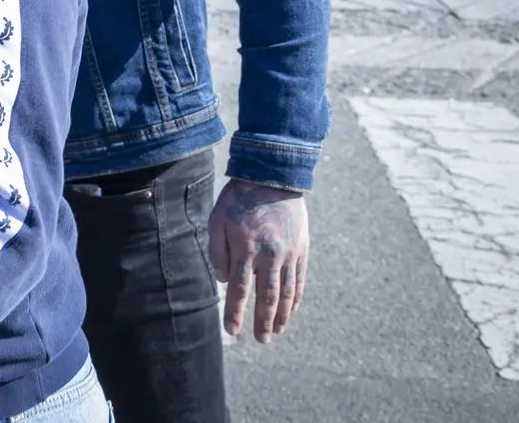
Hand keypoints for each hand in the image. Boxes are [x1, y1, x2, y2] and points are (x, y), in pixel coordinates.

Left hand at [209, 179, 309, 342]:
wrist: (272, 177)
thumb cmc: (238, 200)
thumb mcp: (217, 220)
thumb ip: (217, 252)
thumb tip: (222, 281)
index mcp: (246, 249)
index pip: (239, 289)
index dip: (235, 312)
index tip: (232, 330)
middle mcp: (269, 255)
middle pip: (266, 297)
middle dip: (262, 322)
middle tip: (260, 340)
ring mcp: (288, 253)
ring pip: (285, 292)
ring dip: (281, 315)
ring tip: (276, 332)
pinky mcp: (301, 249)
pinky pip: (299, 279)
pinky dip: (295, 298)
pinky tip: (291, 311)